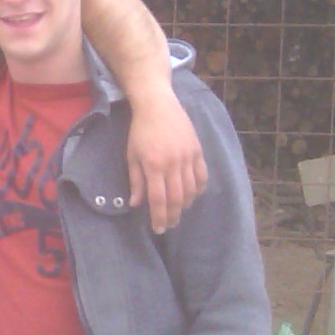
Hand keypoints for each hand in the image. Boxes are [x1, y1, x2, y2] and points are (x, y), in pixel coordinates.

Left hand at [127, 92, 207, 234]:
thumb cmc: (140, 131)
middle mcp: (173, 164)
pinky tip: (192, 195)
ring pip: (191, 190)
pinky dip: (198, 189)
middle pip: (177, 198)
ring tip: (179, 211)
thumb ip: (136, 181)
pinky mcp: (198, 151)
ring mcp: (188, 157)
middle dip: (173, 215)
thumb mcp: (132, 156)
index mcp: (154, 166)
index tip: (159, 229)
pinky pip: (202, 176)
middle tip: (169, 225)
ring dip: (185, 204)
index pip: (158, 200)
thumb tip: (136, 204)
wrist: (158, 105)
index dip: (159, 217)